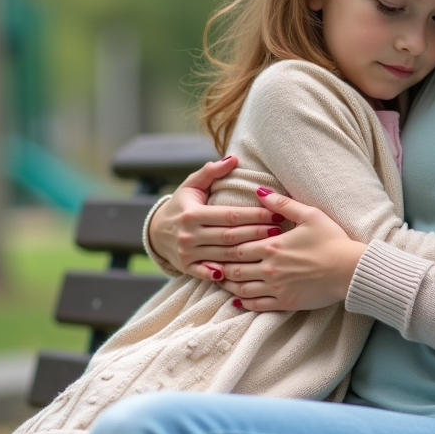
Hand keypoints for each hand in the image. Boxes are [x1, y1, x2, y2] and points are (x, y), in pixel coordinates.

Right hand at [147, 156, 280, 280]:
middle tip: (279, 230)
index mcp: (193, 214)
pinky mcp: (186, 268)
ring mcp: (187, 253)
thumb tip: (234, 158)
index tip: (275, 212)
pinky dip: (225, 275)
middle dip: (257, 233)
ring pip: (224, 256)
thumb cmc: (181, 204)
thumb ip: (211, 172)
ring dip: (249, 254)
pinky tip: (244, 273)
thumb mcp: (192, 185)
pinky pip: (208, 274)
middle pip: (230, 236)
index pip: (230, 215)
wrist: (155, 231)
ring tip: (271, 248)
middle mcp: (189, 234)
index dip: (254, 214)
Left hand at [218, 188, 367, 312]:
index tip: (216, 243)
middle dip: (222, 265)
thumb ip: (282, 204)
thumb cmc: (332, 240)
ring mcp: (276, 287)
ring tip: (221, 280)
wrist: (350, 269)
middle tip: (212, 263)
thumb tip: (260, 191)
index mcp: (273, 245)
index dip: (224, 245)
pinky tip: (237, 301)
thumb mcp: (309, 214)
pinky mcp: (285, 302)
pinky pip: (257, 305)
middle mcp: (270, 267)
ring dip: (229, 285)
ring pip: (242, 288)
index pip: (238, 246)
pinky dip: (243, 303)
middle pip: (235, 268)